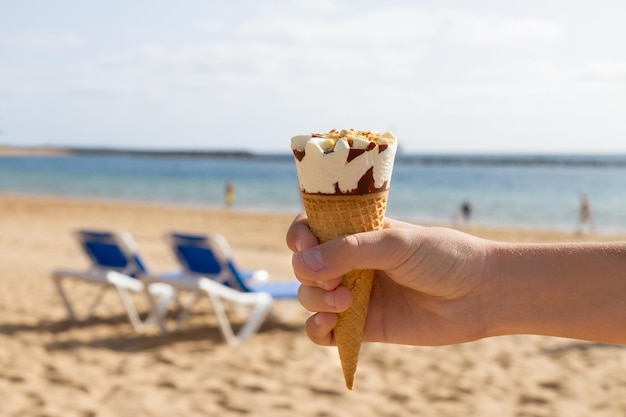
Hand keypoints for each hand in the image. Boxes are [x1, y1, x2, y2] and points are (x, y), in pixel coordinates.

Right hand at [286, 212, 493, 346]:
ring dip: (315, 300)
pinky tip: (330, 326)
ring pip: (310, 298)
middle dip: (310, 273)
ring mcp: (355, 295)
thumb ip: (348, 251)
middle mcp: (352, 262)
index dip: (300, 235)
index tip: (304, 243)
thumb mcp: (395, 243)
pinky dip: (316, 330)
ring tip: (345, 303)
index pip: (312, 228)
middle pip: (305, 266)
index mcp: (358, 232)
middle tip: (336, 281)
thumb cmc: (443, 257)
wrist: (480, 294)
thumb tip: (302, 265)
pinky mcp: (363, 327)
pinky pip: (324, 332)